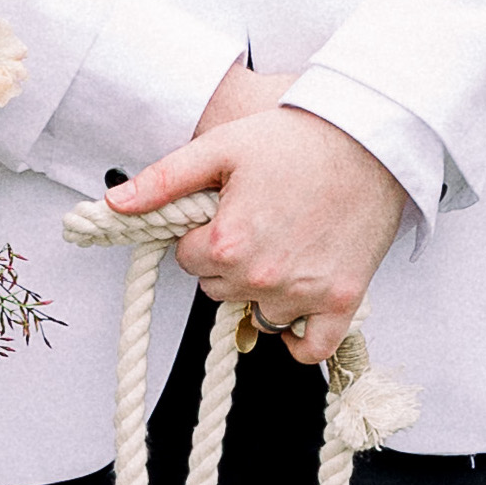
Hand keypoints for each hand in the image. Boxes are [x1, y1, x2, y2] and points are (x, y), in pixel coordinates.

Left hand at [106, 99, 407, 366]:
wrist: (369, 137)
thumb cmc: (298, 138)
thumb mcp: (221, 147)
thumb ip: (164, 181)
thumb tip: (116, 203)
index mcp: (229, 242)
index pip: (187, 261)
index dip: (200, 235)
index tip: (222, 214)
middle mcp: (264, 276)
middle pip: (219, 290)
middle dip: (228, 262)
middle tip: (256, 224)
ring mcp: (306, 293)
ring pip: (258, 314)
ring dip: (263, 291)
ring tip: (284, 247)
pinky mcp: (343, 300)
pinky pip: (310, 347)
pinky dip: (300, 338)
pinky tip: (296, 309)